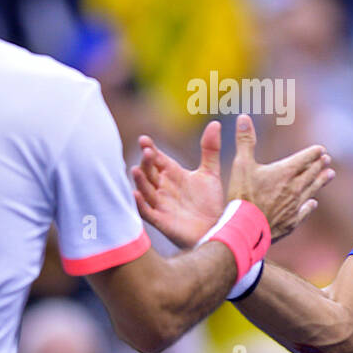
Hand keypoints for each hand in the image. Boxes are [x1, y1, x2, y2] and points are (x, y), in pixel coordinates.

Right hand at [131, 121, 226, 248]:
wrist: (216, 229)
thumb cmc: (210, 203)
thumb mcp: (210, 173)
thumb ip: (210, 149)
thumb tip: (215, 123)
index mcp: (173, 174)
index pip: (157, 159)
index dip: (150, 149)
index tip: (144, 139)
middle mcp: (163, 187)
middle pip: (150, 172)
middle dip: (146, 162)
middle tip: (148, 152)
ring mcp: (161, 204)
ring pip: (145, 190)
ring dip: (139, 181)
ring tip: (136, 170)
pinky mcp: (162, 220)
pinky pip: (147, 212)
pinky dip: (140, 204)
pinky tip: (137, 195)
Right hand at [226, 115, 333, 240]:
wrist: (246, 228)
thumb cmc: (242, 195)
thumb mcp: (241, 163)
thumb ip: (245, 140)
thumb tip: (243, 117)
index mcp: (285, 172)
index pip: (304, 159)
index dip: (313, 153)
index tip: (321, 149)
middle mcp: (294, 188)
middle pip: (311, 173)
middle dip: (319, 165)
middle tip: (327, 159)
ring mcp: (294, 206)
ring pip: (312, 190)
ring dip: (321, 181)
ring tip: (330, 175)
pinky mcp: (291, 222)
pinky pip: (305, 211)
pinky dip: (310, 205)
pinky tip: (313, 203)